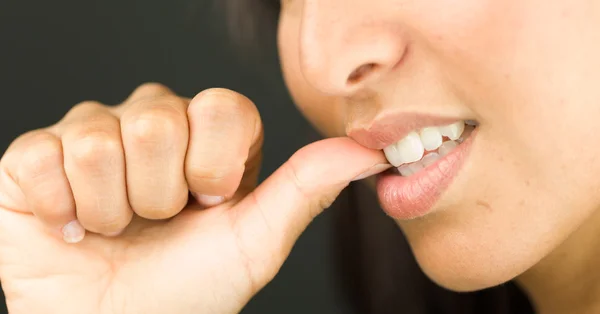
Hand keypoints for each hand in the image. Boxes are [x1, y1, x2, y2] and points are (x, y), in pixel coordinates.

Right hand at [0, 83, 386, 313]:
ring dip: (112, 211)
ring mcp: (90, 134)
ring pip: (99, 142)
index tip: (208, 204)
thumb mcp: (255, 242)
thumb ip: (307, 188)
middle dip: (160, 197)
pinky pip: (42, 159)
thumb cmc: (190, 290)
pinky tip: (71, 228)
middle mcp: (151, 121)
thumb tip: (370, 151)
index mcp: (208, 133)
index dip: (215, 165)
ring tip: (115, 229)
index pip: (223, 105)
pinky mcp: (33, 158)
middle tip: (156, 223)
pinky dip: (61, 212)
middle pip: (157, 122)